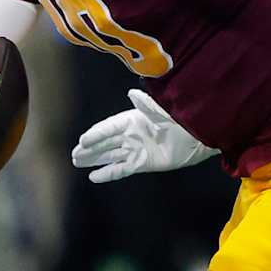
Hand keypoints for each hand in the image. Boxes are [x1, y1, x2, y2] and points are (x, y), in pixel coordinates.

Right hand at [71, 89, 216, 182]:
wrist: (196, 138)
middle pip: (105, 142)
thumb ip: (147, 105)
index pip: (109, 128)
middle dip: (89, 148)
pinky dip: (108, 173)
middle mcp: (130, 135)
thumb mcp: (163, 111)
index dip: (96, 134)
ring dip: (94, 159)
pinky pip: (121, 169)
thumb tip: (132, 93)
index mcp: (132, 120)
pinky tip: (94, 177)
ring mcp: (135, 149)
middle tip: (74, 154)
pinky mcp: (142, 163)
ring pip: (110, 155)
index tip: (83, 140)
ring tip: (77, 162)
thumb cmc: (180, 120)